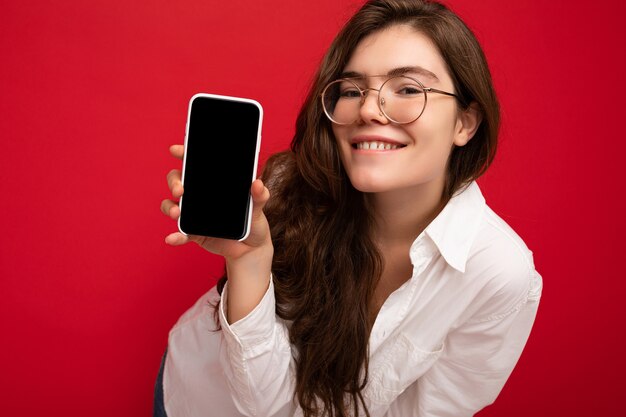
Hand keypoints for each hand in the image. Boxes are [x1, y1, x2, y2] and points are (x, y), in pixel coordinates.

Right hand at [160, 144, 272, 261]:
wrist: (252, 246)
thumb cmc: (253, 220)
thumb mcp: (258, 206)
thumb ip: (259, 195)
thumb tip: (257, 183)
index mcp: (212, 184)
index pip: (194, 164)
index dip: (184, 154)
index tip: (176, 150)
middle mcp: (198, 196)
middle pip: (178, 181)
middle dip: (174, 181)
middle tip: (180, 189)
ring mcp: (194, 214)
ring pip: (172, 205)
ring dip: (170, 207)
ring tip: (177, 213)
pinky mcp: (194, 233)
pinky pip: (181, 234)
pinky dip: (175, 236)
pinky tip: (172, 238)